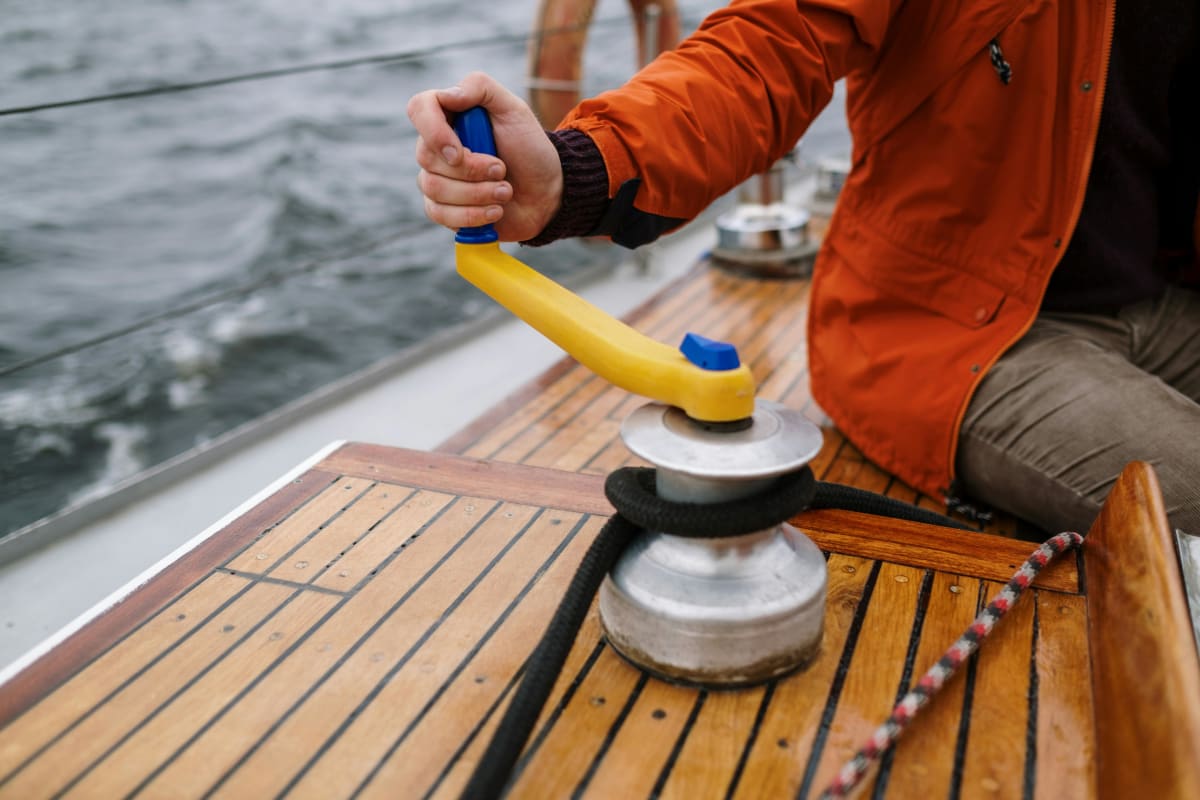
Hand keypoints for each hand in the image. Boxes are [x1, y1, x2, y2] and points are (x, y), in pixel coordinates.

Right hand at [408, 72, 563, 241]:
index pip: (418, 109)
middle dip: (472, 170)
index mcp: (450, 116)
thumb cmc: (529, 148)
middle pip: (427, 157)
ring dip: (477, 194)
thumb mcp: (514, 109)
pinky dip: (472, 215)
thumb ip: (481, 88)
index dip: (434, 132)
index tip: (460, 152)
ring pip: (434, 189)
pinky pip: (440, 214)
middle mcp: (437, 146)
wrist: (546, 191)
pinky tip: (495, 211)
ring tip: (505, 192)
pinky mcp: (444, 209)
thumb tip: (447, 95)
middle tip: (503, 170)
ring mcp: (437, 178)